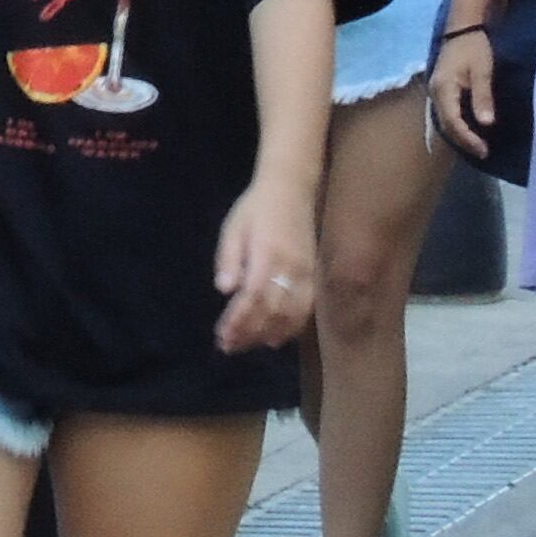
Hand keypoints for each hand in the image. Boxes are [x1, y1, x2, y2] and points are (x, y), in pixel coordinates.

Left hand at [212, 180, 320, 353]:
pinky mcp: (313, 274)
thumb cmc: (255, 208)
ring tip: (247, 345)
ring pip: (291, 314)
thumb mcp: (233, 228)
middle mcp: (289, 267)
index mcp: (266, 254)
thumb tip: (224, 289)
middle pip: (272, 310)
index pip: (253, 296)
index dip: (239, 319)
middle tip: (228, 346)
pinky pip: (306, 308)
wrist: (290, 189)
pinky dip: (292, 327)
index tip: (222, 335)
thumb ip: (229, 259)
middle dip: (249, 332)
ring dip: (269, 333)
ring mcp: (305, 272)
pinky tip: (276, 338)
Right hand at [428, 26, 499, 159]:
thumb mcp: (482, 71)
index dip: (467, 138)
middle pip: (446, 124)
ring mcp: (436, 91)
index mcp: (443, 88)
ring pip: (444, 120)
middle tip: (483, 152)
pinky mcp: (441, 90)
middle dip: (463, 141)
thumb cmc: (474, 47)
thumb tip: (486, 124)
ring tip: (477, 145)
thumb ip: (482, 97)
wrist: (463, 27)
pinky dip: (457, 125)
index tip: (484, 149)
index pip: (452, 121)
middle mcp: (435, 93)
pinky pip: (446, 113)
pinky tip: (469, 130)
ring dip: (459, 135)